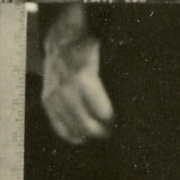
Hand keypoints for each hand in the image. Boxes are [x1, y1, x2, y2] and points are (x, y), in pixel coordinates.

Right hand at [38, 22, 112, 145]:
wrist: (60, 39)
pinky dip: (68, 134)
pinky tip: (79, 139)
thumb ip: (112, 76)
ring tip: (97, 136)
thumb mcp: (103, 54)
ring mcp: (55, 96)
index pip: (102, 111)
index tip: (118, 123)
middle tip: (110, 133)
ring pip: (71, 127)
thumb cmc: (87, 47)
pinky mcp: (47, 100)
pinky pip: (56, 124)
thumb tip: (132, 93)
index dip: (111, 120)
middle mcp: (67, 90)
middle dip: (100, 132)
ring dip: (86, 135)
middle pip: (86, 124)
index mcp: (85, 79)